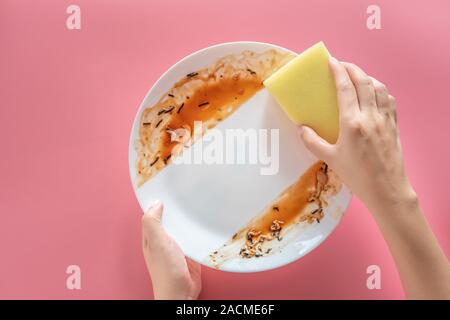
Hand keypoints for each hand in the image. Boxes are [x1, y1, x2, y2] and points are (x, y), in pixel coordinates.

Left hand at [141, 200, 201, 299]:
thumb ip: (153, 223)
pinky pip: (192, 236)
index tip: (164, 187)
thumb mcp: (157, 243)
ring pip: (180, 226)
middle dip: (174, 208)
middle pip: (168, 219)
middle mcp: (162, 240)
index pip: (152, 214)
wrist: (181, 292)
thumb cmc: (166, 272)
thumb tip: (155, 204)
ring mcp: (176, 246)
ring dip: (186, 219)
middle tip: (182, 192)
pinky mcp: (189, 251)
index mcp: (151, 236)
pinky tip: (201, 224)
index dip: (156, 201)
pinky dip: (196, 230)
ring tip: (193, 203)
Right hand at [299, 57, 449, 298]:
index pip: (346, 88)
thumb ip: (313, 142)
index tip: (331, 61)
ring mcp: (385, 120)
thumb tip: (301, 128)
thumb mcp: (330, 159)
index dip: (338, 70)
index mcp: (352, 123)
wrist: (386, 190)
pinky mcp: (394, 125)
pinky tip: (374, 93)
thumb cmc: (357, 176)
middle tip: (342, 65)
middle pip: (364, 81)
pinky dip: (380, 90)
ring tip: (357, 78)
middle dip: (352, 68)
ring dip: (367, 77)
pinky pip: (389, 100)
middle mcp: (370, 116)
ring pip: (379, 87)